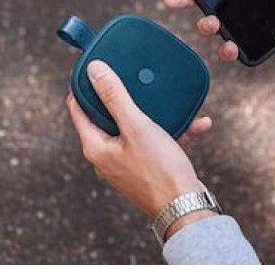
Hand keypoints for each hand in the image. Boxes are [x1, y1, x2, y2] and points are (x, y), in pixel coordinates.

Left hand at [67, 60, 215, 234]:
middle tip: (135, 76)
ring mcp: (127, 163)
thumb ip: (115, 97)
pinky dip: (173, 131)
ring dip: (156, 114)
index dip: (85, 85)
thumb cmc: (159, 170)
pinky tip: (196, 123)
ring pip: (136, 128)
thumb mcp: (137, 126)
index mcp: (96, 147)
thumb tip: (95, 71)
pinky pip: (156, 142)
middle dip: (126, 96)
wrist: (185, 207)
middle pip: (108, 116)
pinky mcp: (147, 168)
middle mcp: (107, 157)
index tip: (99, 67)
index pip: (78, 108)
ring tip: (171, 101)